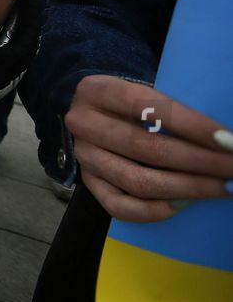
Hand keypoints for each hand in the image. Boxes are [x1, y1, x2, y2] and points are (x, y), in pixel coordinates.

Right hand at [67, 75, 232, 221]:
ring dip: (187, 188)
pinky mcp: (88, 183)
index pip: (146, 105)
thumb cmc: (134, 103)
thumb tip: (223, 136)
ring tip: (221, 188)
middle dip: (200, 162)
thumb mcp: (145, 91)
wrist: (98, 115)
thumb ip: (173, 107)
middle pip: (146, 148)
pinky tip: (185, 204)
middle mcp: (83, 123)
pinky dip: (155, 210)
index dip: (191, 124)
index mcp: (96, 90)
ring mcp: (84, 156)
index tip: (228, 140)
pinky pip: (120, 206)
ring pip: (137, 181)